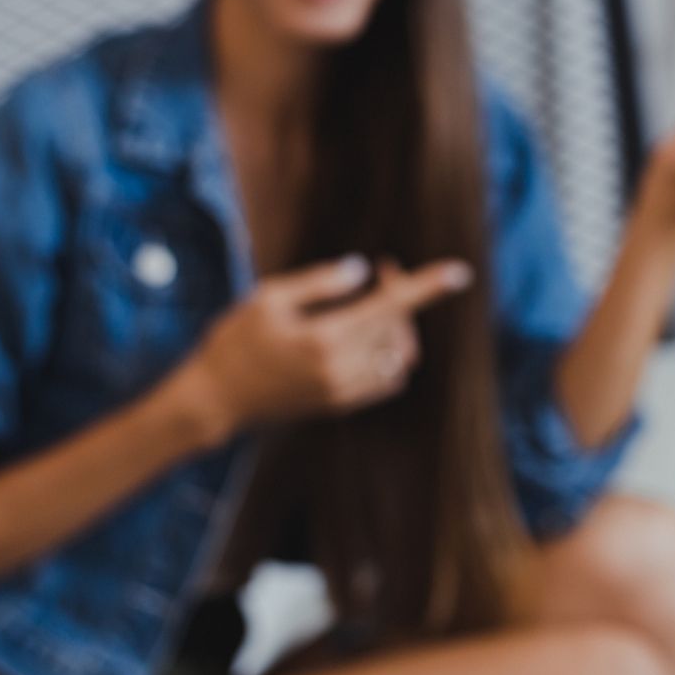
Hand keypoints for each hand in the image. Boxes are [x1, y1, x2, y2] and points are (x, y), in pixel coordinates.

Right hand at [170, 255, 471, 440]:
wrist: (214, 400)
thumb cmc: (234, 341)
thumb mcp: (268, 298)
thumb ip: (319, 283)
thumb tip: (363, 269)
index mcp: (323, 338)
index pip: (389, 307)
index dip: (427, 287)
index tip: (461, 273)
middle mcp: (339, 369)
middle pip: (397, 327)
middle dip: (399, 296)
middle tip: (380, 271)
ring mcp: (342, 391)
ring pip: (398, 357)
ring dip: (396, 328)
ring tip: (370, 306)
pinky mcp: (340, 405)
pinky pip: (387, 381)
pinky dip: (390, 357)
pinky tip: (368, 337)